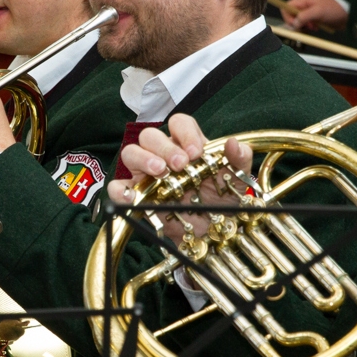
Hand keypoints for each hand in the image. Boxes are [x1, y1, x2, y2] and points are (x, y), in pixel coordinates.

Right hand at [106, 114, 251, 245]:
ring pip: (131, 153)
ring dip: (144, 159)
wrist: (215, 233)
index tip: (196, 152)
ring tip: (161, 173)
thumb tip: (233, 143)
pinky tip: (133, 196)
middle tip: (180, 165)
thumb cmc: (223, 200)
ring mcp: (146, 175)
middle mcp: (163, 156)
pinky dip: (120, 190)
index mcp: (186, 145)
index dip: (185, 133)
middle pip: (150, 135)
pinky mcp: (136, 197)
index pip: (178, 123)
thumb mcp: (237, 179)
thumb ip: (239, 159)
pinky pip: (117, 187)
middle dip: (165, 147)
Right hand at [280, 0, 347, 32]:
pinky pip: (305, 25)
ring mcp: (309, 12)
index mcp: (304, 0)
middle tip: (306, 26)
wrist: (348, 14)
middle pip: (291, 16)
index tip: (295, 24)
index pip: (286, 7)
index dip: (288, 17)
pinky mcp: (313, 19)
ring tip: (313, 27)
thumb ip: (304, 17)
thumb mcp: (318, 12)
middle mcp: (304, 5)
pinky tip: (316, 28)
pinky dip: (308, 29)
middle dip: (297, 24)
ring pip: (298, 22)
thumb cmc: (335, 10)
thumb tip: (294, 24)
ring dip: (303, 27)